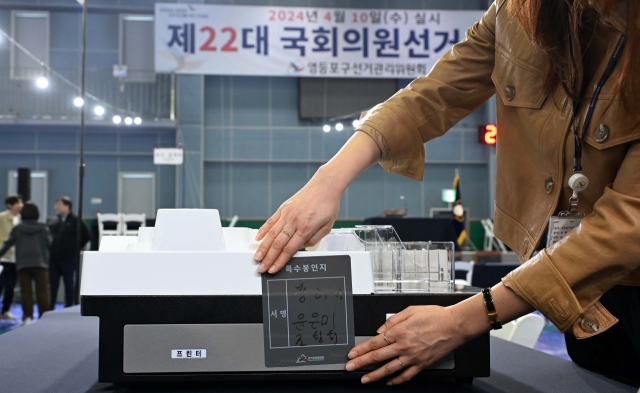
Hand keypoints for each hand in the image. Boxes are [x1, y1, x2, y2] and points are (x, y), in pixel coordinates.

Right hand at [253, 168, 342, 273]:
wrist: (325, 185)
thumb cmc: (328, 204)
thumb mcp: (327, 226)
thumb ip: (314, 239)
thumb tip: (302, 248)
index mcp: (306, 228)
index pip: (289, 249)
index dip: (280, 261)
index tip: (273, 269)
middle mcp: (294, 221)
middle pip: (278, 244)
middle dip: (268, 258)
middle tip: (262, 268)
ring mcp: (287, 214)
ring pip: (272, 234)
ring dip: (263, 247)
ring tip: (257, 257)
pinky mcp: (283, 207)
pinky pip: (271, 221)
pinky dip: (263, 230)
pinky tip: (258, 238)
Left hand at [345, 305, 467, 384]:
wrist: (455, 325)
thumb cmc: (435, 316)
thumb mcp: (410, 310)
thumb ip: (392, 320)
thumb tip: (380, 329)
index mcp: (399, 332)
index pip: (374, 343)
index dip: (361, 350)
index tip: (352, 354)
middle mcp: (404, 346)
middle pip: (378, 357)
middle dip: (361, 363)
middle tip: (350, 367)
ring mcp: (413, 357)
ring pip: (389, 369)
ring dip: (374, 375)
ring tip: (364, 379)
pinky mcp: (422, 364)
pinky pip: (406, 375)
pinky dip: (396, 380)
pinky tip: (388, 382)